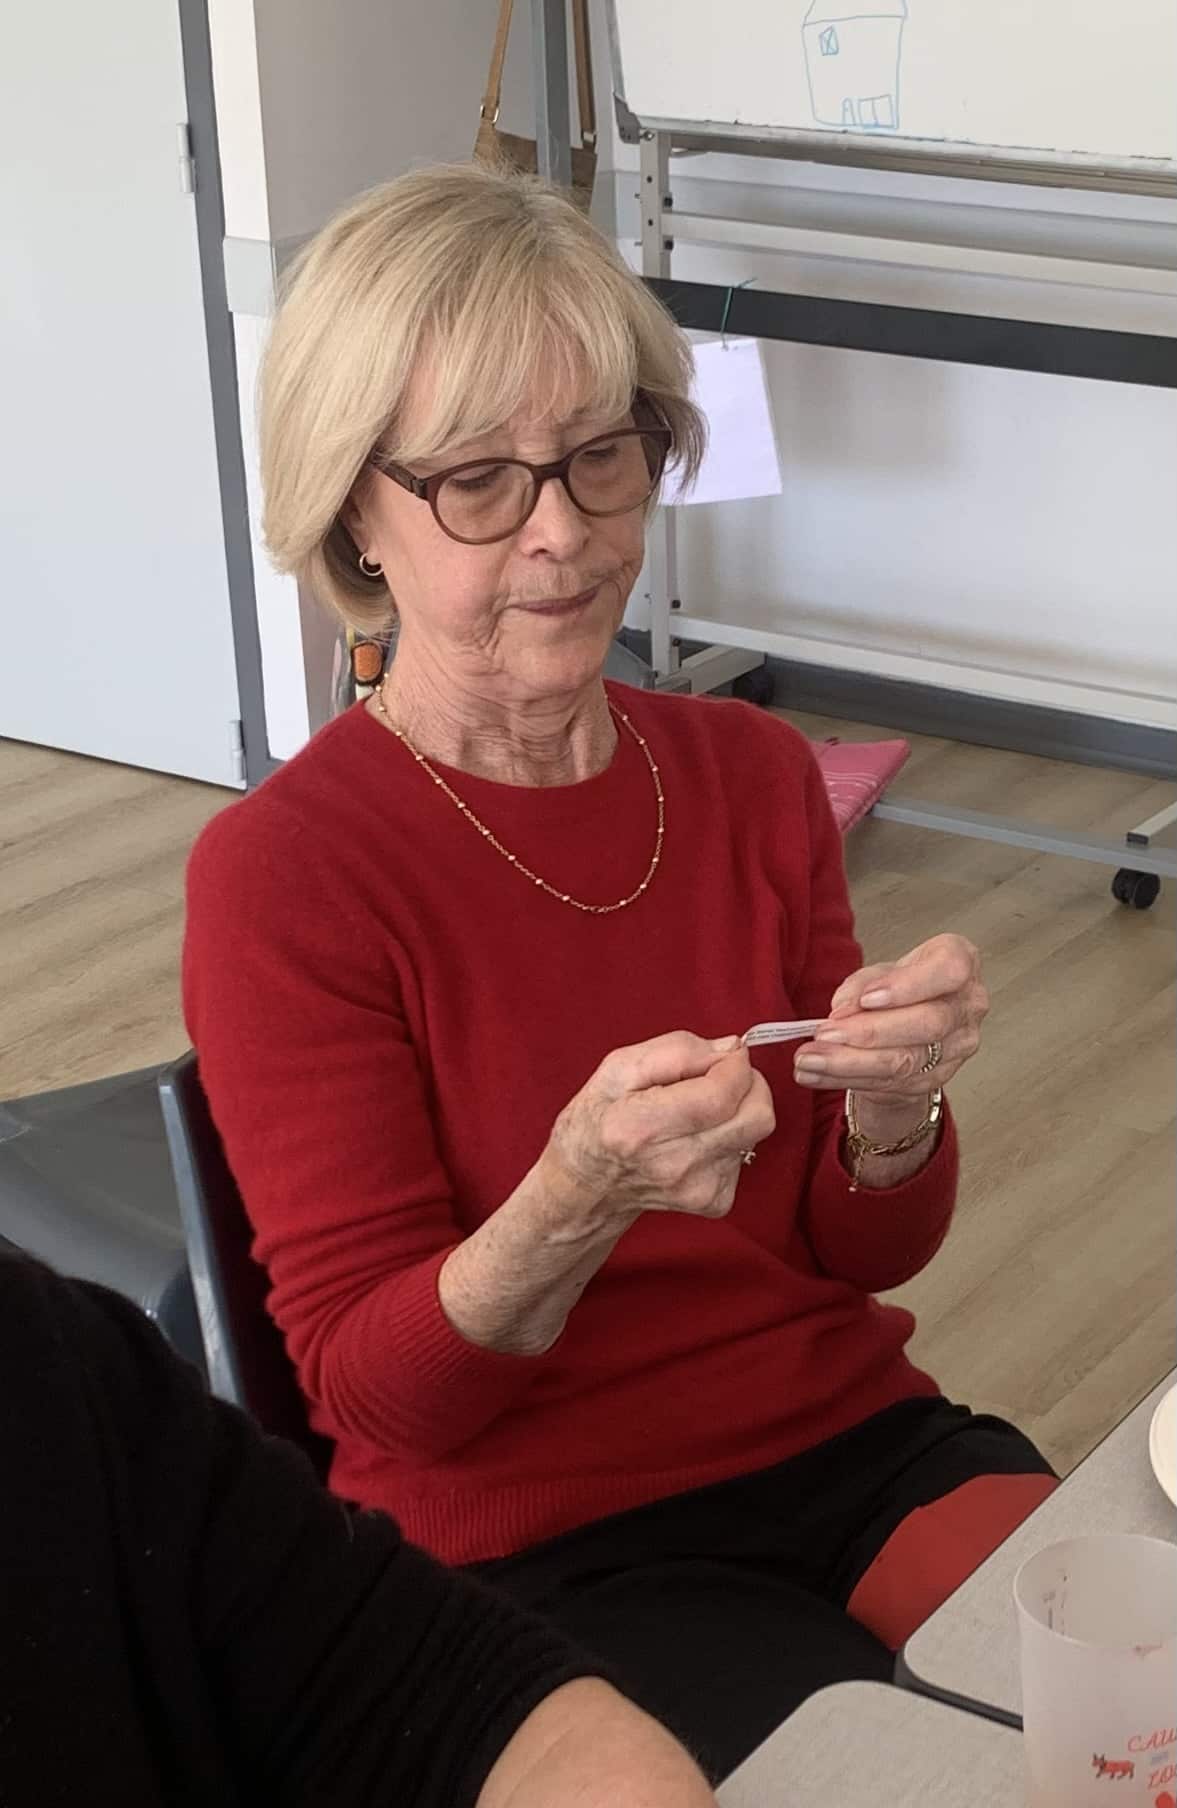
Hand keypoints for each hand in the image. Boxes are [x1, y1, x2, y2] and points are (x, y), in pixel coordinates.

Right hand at [548, 1031, 775, 1229]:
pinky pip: (747, 1152)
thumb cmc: (597, 1122)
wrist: (587, 1187)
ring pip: (756, 1131)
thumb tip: (731, 1048)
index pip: (722, 1093)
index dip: (735, 1064)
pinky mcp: (715, 1201)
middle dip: (751, 1083)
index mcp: (642, 1127)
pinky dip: (731, 1134)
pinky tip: (698, 1136)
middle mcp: (675, 1164)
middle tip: (722, 1075)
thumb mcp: (618, 1068)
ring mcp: (698, 1188)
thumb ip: (677, 1050)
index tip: (725, 1054)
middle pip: (757, 1116)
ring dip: (738, 1108)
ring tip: (698, 1109)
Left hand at [794, 933, 987, 1116]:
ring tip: (809, 1059)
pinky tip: (816, 1074)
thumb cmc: (897, 988)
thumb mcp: (877, 974)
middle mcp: (968, 1004)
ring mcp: (959, 1045)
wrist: (908, 1028)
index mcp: (959, 962)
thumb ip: (862, 986)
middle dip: (870, 1032)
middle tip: (824, 1034)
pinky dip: (846, 1079)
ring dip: (849, 1063)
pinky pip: (891, 1083)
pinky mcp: (938, 1077)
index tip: (867, 999)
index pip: (948, 970)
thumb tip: (844, 1010)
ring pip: (906, 1061)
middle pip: (928, 1024)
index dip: (908, 986)